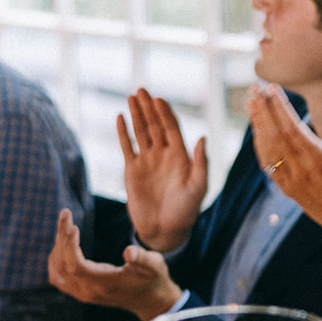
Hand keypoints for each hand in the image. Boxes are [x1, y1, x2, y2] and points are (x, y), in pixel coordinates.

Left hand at [48, 208, 182, 320]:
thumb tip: (128, 251)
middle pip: (62, 265)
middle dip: (61, 237)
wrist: (150, 300)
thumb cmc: (153, 279)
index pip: (75, 266)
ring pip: (57, 271)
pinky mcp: (80, 292)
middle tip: (66, 213)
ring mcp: (83, 294)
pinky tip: (63, 243)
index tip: (73, 225)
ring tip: (65, 225)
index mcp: (105, 284)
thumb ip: (143, 258)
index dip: (69, 245)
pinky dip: (55, 259)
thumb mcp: (154, 266)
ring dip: (57, 246)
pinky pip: (58, 277)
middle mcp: (89, 292)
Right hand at [118, 88, 207, 252]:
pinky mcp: (132, 170)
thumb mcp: (198, 186)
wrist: (165, 230)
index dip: (165, 113)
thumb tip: (202, 137)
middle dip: (149, 107)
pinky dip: (123, 132)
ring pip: (140, 132)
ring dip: (136, 115)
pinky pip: (127, 147)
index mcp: (180, 156)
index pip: (171, 128)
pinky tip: (120, 118)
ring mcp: (147, 161)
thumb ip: (201, 163)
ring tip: (131, 97)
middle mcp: (163, 154)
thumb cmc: (186, 210)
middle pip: (155, 125)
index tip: (159, 99)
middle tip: (142, 90)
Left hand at [247, 83, 321, 254]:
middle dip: (263, 110)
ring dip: (257, 125)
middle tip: (254, 88)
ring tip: (251, 103)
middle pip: (275, 135)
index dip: (280, 107)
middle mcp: (301, 171)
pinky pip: (268, 164)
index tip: (272, 88)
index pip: (293, 129)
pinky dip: (259, 146)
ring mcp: (291, 182)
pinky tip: (257, 133)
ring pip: (267, 149)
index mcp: (319, 162)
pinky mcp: (288, 189)